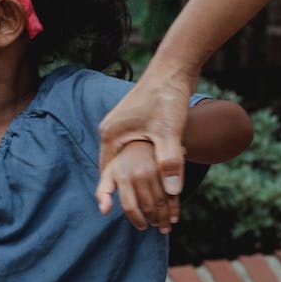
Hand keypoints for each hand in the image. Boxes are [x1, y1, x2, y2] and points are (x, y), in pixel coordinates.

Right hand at [97, 67, 196, 216]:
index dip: (109, 193)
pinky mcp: (133, 123)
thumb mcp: (169, 133)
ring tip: (141, 200)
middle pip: (113, 169)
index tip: (109, 211)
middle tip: (133, 212)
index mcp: (111, 134)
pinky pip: (131, 151)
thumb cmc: (168, 98)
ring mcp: (122, 126)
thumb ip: (170, 162)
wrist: (174, 69)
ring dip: (131, 178)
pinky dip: (138, 165)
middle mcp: (112, 131)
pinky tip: (150, 178)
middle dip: (122, 189)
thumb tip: (173, 191)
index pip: (106, 172)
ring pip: (123, 161)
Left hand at [105, 141, 176, 231]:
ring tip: (164, 227)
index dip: (136, 219)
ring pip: (161, 202)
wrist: (143, 139)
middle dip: (153, 221)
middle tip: (156, 227)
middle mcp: (139, 173)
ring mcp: (155, 171)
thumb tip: (104, 211)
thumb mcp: (109, 173)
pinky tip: (174, 218)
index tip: (142, 227)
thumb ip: (103, 192)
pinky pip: (173, 194)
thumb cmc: (123, 163)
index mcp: (123, 176)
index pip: (129, 206)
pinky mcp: (169, 169)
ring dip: (164, 218)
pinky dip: (174, 209)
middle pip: (148, 206)